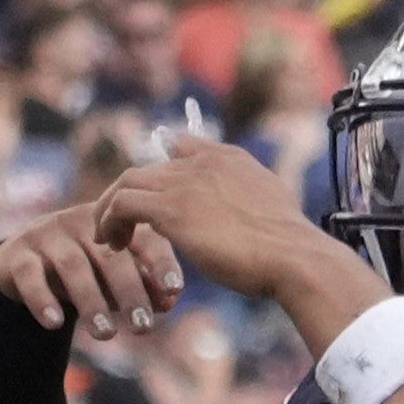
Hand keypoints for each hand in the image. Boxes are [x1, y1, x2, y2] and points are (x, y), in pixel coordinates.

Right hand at [0, 204, 183, 339]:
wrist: (24, 266)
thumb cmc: (88, 273)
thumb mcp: (116, 280)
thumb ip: (144, 287)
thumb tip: (169, 302)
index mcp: (115, 226)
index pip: (144, 240)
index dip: (161, 264)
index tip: (175, 291)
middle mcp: (82, 224)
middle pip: (110, 257)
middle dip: (130, 293)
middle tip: (143, 327)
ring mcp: (47, 235)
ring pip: (73, 266)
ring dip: (92, 302)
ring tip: (106, 334)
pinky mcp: (17, 253)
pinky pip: (29, 275)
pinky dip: (42, 300)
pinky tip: (55, 324)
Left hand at [93, 134, 329, 302]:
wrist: (295, 257)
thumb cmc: (292, 247)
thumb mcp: (274, 211)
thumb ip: (251, 199)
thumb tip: (244, 215)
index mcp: (231, 159)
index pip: (183, 145)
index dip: (162, 168)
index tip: (154, 193)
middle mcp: (204, 162)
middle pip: (147, 168)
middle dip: (128, 194)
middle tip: (121, 222)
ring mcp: (185, 182)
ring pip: (127, 183)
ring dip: (111, 209)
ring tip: (108, 236)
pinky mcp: (170, 208)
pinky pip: (121, 205)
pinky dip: (109, 221)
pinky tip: (112, 243)